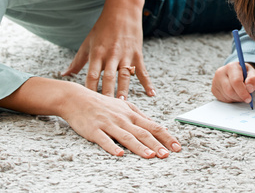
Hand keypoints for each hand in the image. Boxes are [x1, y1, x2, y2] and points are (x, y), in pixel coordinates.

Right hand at [59, 86, 180, 158]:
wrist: (76, 98)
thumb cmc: (102, 104)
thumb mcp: (123, 106)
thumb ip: (139, 117)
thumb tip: (158, 127)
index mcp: (131, 113)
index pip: (153, 126)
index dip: (166, 137)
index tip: (177, 146)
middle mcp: (122, 118)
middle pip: (143, 132)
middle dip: (157, 144)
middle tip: (168, 155)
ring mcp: (108, 124)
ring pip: (127, 136)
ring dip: (139, 147)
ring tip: (150, 156)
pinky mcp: (94, 130)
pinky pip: (104, 140)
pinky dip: (112, 147)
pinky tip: (119, 154)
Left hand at [62, 0, 152, 97]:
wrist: (122, 10)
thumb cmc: (102, 27)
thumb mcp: (88, 43)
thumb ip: (77, 61)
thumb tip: (64, 75)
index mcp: (97, 53)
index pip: (92, 75)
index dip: (90, 89)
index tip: (87, 103)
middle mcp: (111, 55)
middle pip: (108, 77)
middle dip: (107, 93)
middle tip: (106, 109)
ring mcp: (125, 55)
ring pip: (124, 76)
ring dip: (124, 89)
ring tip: (123, 103)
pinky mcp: (137, 54)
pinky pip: (142, 71)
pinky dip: (147, 83)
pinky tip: (152, 94)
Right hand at [211, 61, 254, 103]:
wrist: (236, 72)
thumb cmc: (245, 73)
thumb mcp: (253, 73)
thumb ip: (254, 79)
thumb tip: (249, 88)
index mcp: (231, 66)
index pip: (236, 81)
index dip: (243, 92)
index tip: (249, 98)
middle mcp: (221, 72)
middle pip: (230, 90)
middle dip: (240, 97)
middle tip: (246, 97)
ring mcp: (215, 81)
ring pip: (226, 96)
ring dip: (236, 98)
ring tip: (240, 93)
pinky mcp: (214, 89)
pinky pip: (222, 99)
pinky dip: (230, 100)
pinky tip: (234, 94)